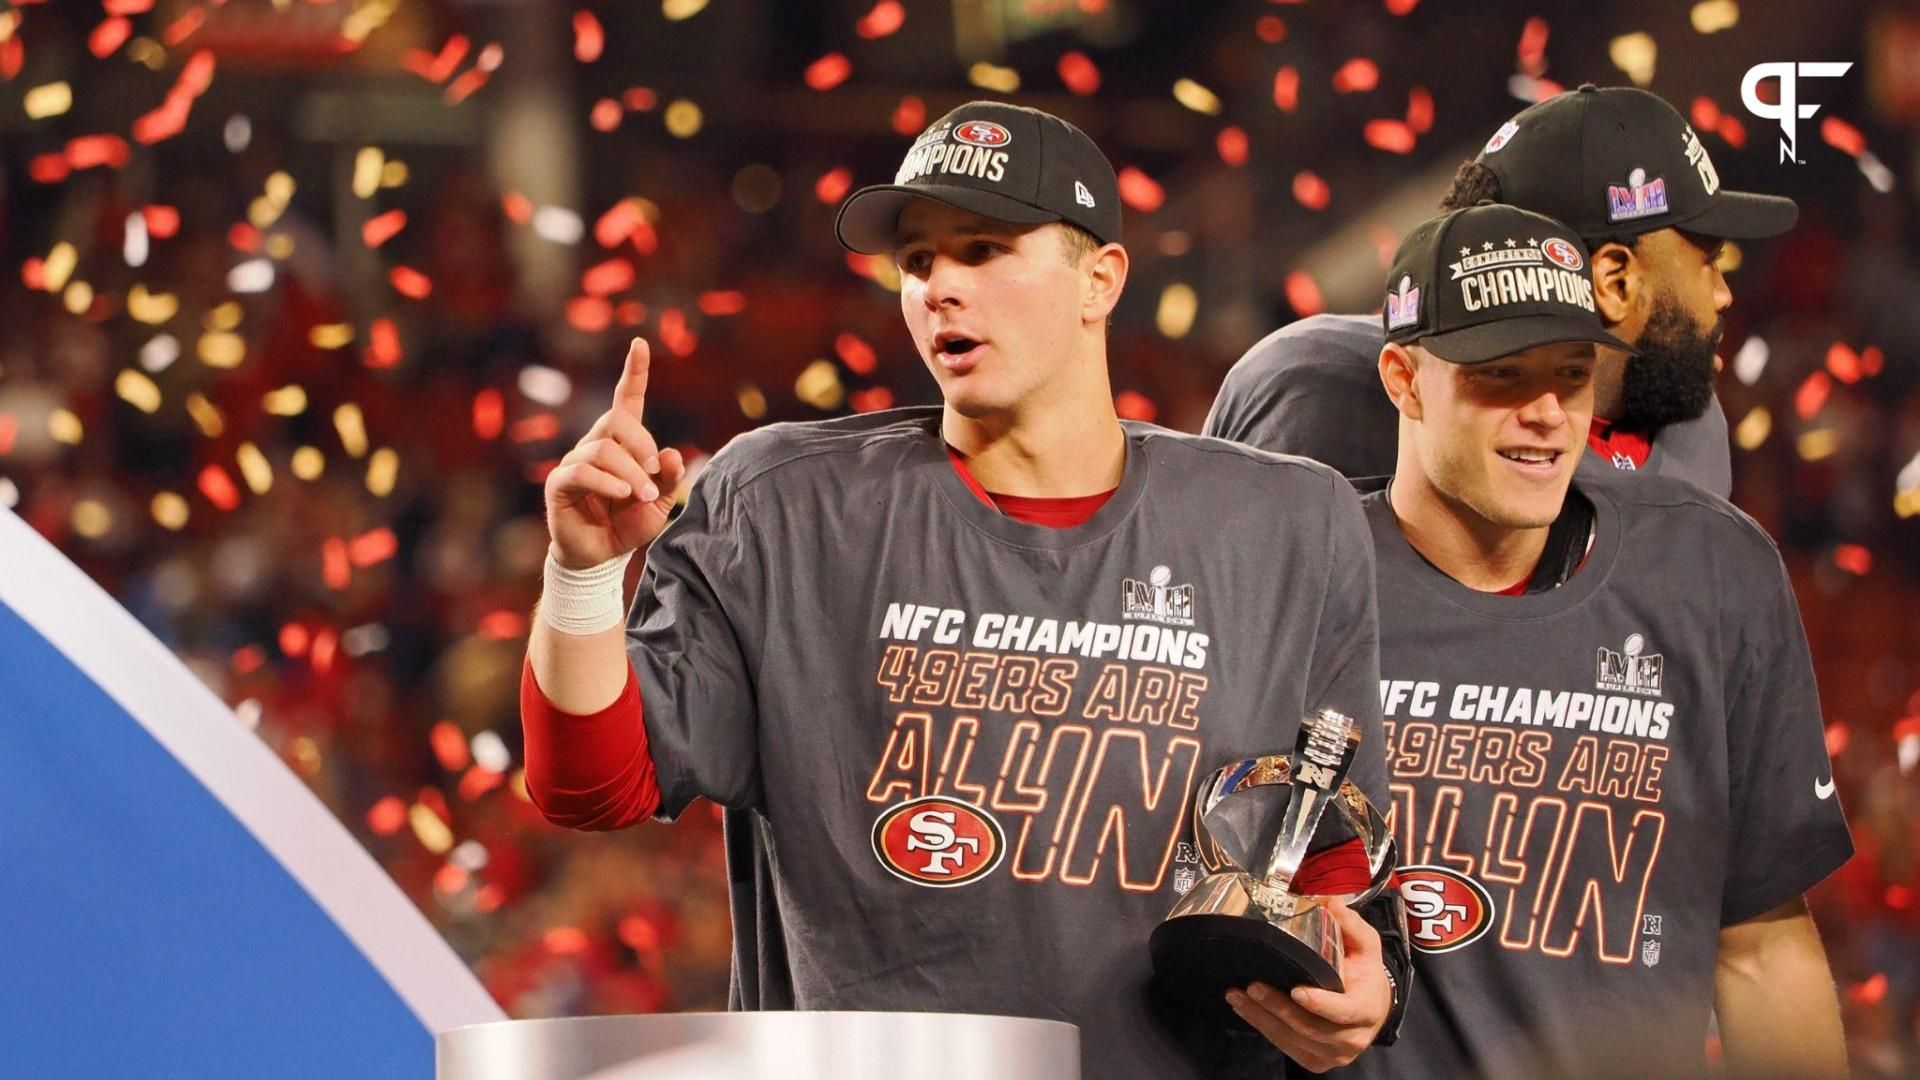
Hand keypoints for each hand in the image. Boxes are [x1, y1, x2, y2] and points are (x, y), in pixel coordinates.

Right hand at [544, 338, 687, 568]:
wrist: (602, 556)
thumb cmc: (628, 523)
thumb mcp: (659, 502)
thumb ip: (668, 477)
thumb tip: (670, 453)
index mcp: (621, 443)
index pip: (626, 399)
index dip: (634, 372)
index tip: (640, 343)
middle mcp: (595, 444)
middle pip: (616, 419)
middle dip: (641, 443)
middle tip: (654, 472)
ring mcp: (575, 461)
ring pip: (603, 449)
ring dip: (631, 473)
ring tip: (642, 496)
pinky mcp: (560, 483)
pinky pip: (584, 471)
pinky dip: (609, 483)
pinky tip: (624, 495)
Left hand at [1226, 899, 1392, 1072]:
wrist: (1373, 1009)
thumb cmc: (1365, 973)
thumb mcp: (1365, 944)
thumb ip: (1348, 922)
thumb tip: (1327, 899)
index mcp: (1367, 1008)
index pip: (1344, 1011)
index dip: (1320, 1004)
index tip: (1296, 990)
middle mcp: (1352, 1037)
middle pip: (1311, 1027)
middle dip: (1278, 1007)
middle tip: (1252, 986)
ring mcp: (1332, 1054)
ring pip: (1293, 1039)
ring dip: (1262, 1018)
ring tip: (1237, 995)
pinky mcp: (1315, 1060)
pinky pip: (1285, 1046)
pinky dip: (1262, 1027)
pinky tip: (1244, 1008)